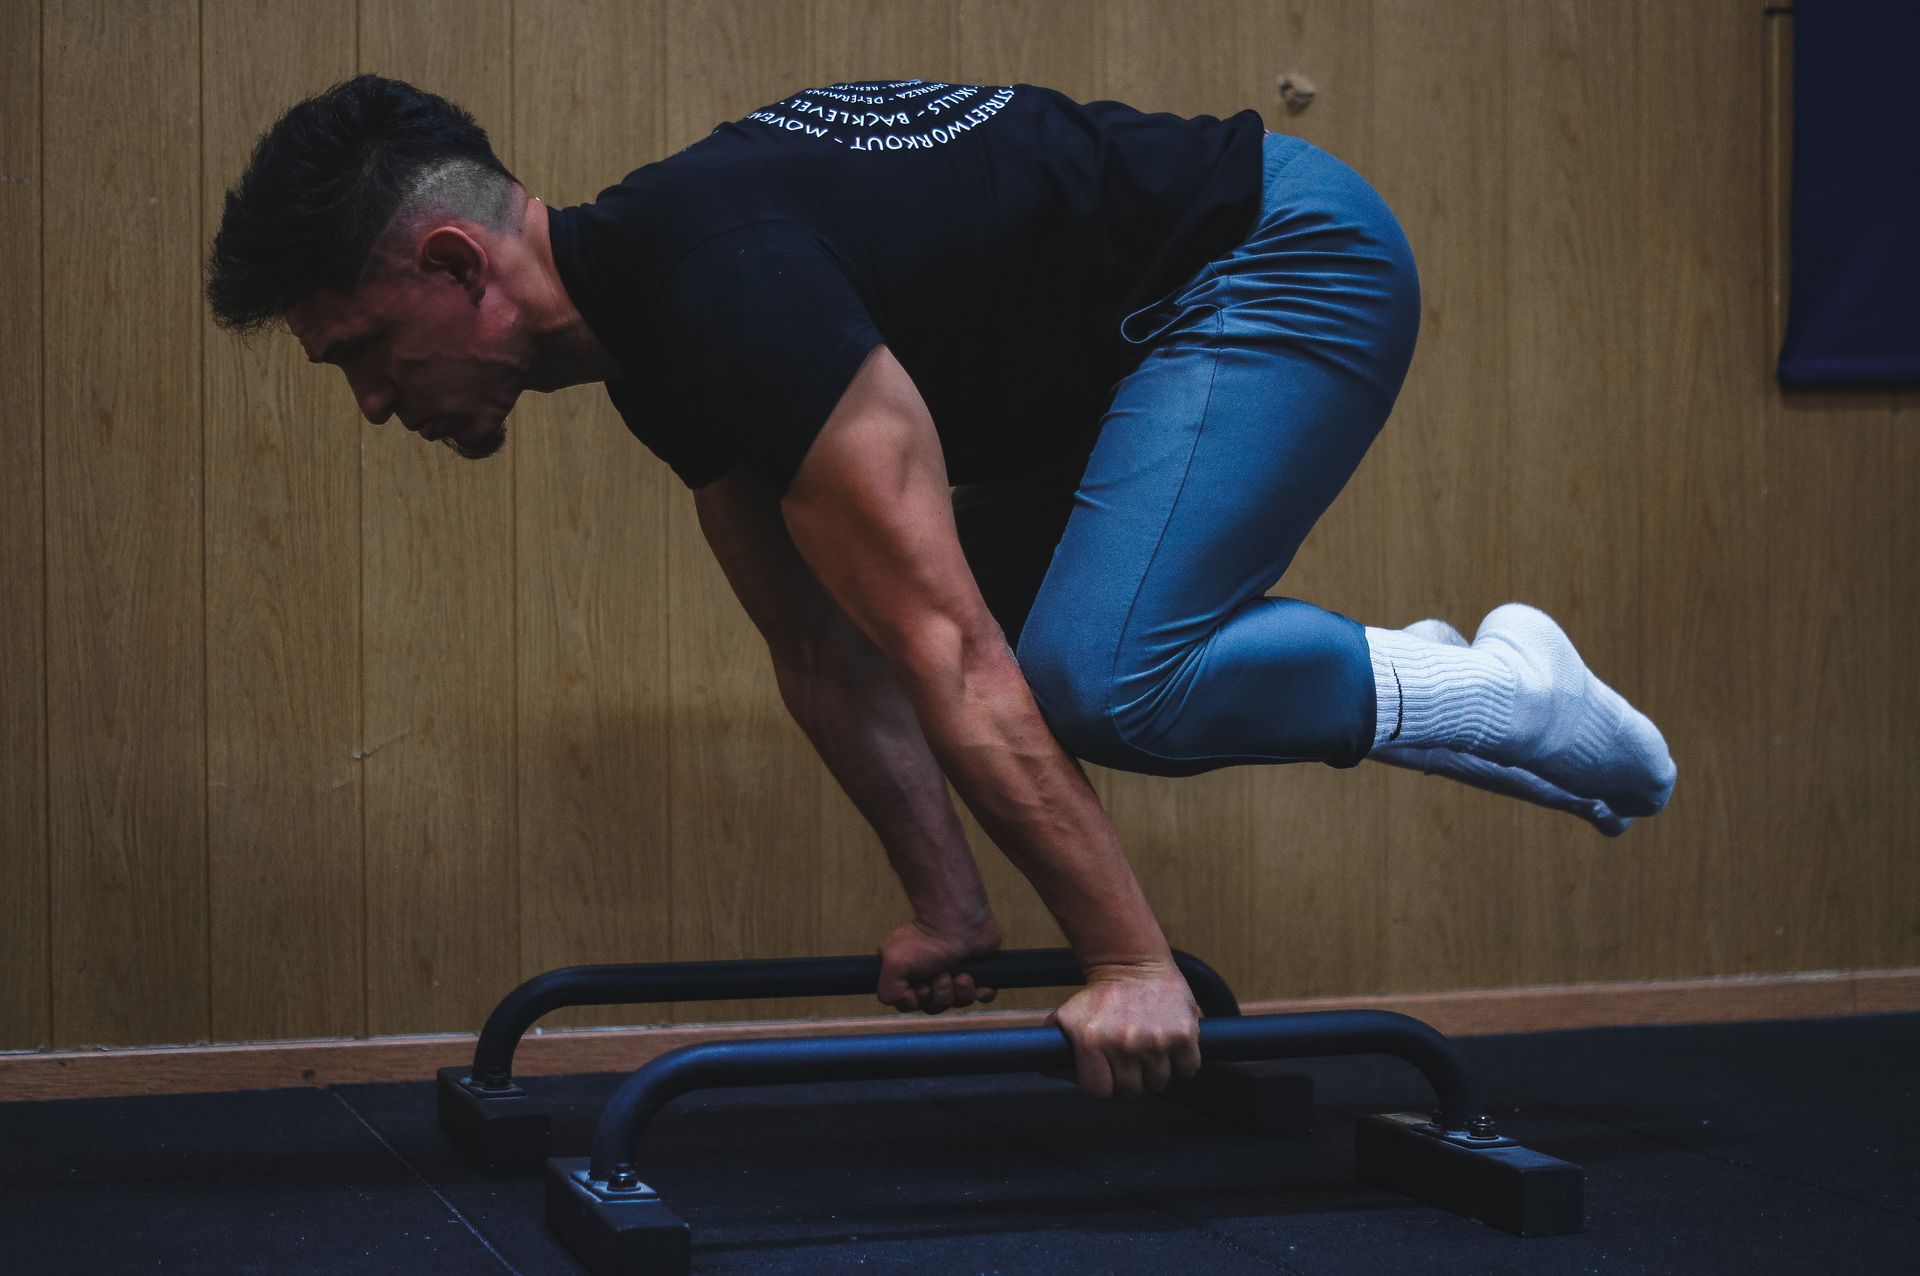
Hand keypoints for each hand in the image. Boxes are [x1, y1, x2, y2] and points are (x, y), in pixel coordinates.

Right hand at [877, 914, 1002, 1012]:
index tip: (922, 987)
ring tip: (962, 975)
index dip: (918, 1002)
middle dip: (940, 995)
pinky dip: (981, 992)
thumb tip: (909, 1004)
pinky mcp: (979, 972)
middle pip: (935, 1006)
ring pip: (959, 1003)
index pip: (911, 1005)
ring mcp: (956, 974)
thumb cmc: (925, 939)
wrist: (958, 920)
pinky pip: (983, 996)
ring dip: (960, 993)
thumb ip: (888, 992)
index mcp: (910, 973)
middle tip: (942, 975)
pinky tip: (975, 979)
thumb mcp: (893, 964)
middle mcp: (931, 976)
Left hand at [1044, 959, 1201, 1097]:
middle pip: (1132, 1090)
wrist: (1133, 963)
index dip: (1106, 1083)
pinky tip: (1170, 1048)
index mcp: (1092, 1041)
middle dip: (1131, 1078)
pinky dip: (1182, 1064)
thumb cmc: (1101, 995)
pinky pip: (1187, 1070)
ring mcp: (1155, 1040)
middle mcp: (1123, 1042)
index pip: (1100, 1091)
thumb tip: (1050, 1070)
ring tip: (1149, 1049)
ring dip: (1156, 1071)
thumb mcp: (1068, 1017)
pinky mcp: (1183, 1034)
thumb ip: (1056, 1047)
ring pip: (1159, 1082)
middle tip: (1130, 1059)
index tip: (1109, 1072)